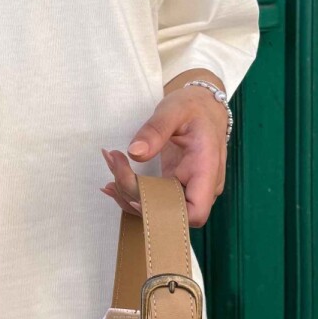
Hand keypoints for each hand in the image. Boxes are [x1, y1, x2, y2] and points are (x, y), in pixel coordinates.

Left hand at [99, 86, 227, 227]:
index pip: (195, 212)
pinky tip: (113, 181)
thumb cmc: (194, 107)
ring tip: (111, 167)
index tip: (136, 194)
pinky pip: (155, 197)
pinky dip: (133, 191)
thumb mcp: (175, 110)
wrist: (204, 106)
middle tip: (114, 165)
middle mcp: (201, 186)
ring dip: (129, 193)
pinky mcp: (175, 184)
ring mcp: (188, 187)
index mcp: (206, 169)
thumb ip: (155, 129)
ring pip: (158, 207)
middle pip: (169, 211)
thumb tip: (135, 152)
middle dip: (136, 196)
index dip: (166, 212)